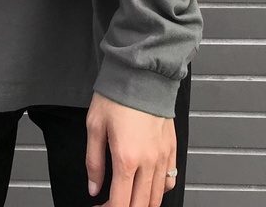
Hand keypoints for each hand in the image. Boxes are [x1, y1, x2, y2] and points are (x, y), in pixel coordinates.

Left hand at [85, 92, 176, 206]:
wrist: (142, 73)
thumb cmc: (117, 95)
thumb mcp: (95, 126)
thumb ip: (94, 162)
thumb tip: (94, 187)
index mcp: (126, 158)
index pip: (121, 204)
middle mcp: (148, 162)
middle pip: (140, 205)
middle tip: (111, 204)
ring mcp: (163, 156)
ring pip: (157, 197)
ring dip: (141, 203)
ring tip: (128, 198)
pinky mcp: (172, 148)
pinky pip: (170, 180)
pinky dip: (159, 190)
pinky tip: (147, 185)